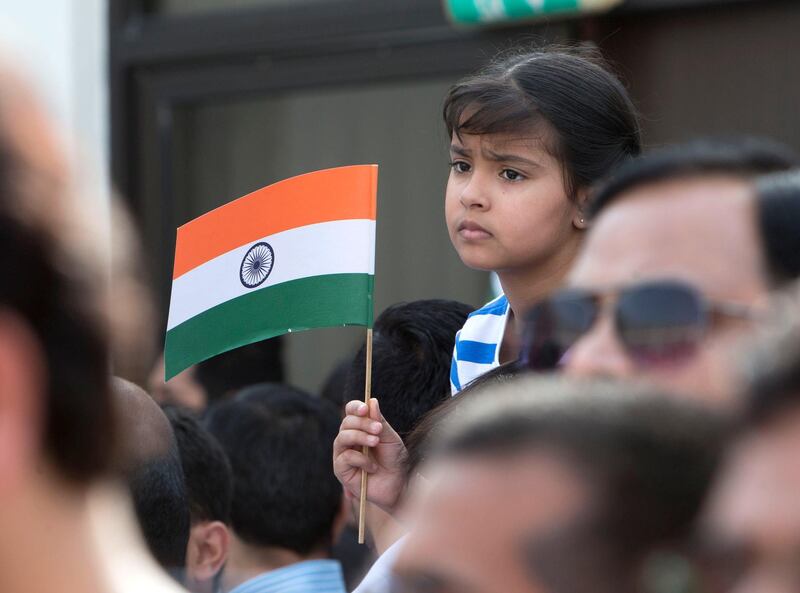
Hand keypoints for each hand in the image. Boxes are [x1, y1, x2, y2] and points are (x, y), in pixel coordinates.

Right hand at [333, 398, 406, 513]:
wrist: (399, 485)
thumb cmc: (395, 461)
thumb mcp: (390, 438)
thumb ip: (379, 421)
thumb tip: (371, 401)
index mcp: (360, 428)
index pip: (351, 412)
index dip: (355, 407)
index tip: (365, 408)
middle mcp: (349, 440)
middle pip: (346, 423)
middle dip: (362, 424)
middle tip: (378, 429)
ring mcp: (343, 454)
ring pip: (342, 438)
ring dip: (359, 437)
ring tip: (376, 442)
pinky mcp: (341, 470)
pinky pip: (345, 457)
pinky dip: (360, 459)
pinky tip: (372, 467)